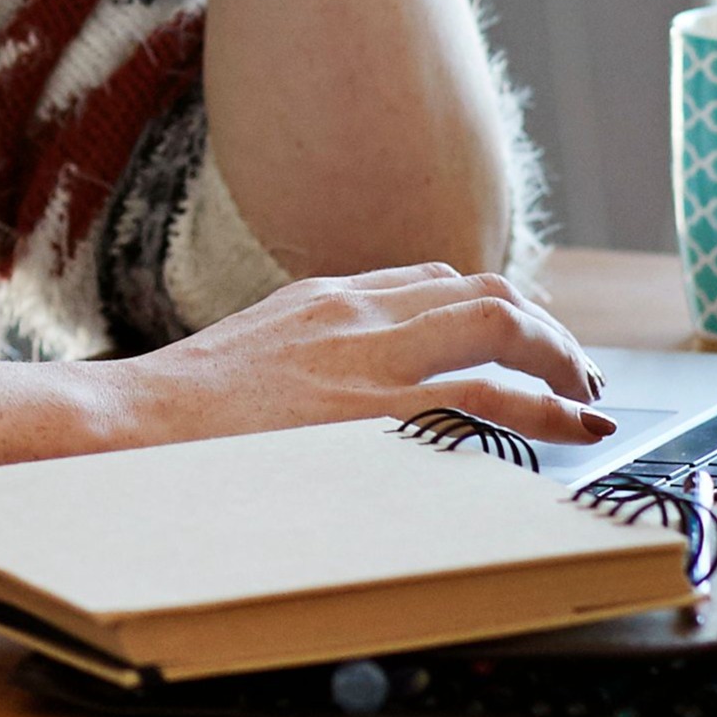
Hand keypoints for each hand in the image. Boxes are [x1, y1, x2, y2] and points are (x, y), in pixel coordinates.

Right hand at [96, 264, 610, 448]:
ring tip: (590, 404)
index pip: (435, 282)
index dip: (494, 311)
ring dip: (561, 367)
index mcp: (326, 300)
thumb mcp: (249, 361)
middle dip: (547, 332)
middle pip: (486, 294)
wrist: (127, 423)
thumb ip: (304, 359)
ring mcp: (369, 359)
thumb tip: (332, 393)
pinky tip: (565, 434)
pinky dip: (537, 414)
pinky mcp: (376, 412)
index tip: (519, 346)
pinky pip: (481, 402)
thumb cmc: (172, 413)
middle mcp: (358, 315)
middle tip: (577, 375)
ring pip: (500, 331)